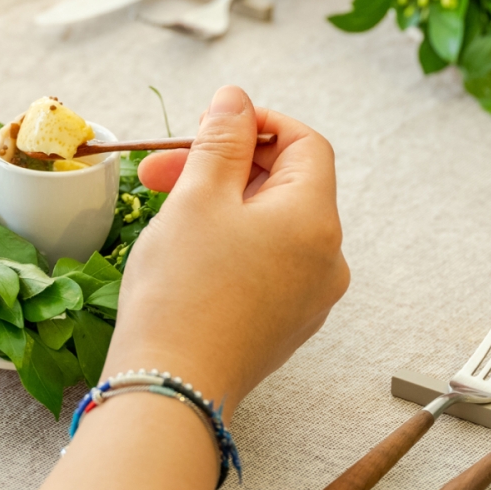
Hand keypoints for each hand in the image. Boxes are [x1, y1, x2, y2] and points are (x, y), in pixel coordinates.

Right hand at [108, 86, 349, 414]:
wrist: (170, 389)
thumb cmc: (182, 294)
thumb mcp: (198, 197)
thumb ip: (221, 140)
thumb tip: (236, 100)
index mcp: (316, 222)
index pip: (306, 144)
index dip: (258, 123)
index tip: (211, 125)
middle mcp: (326, 261)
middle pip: (286, 184)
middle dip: (225, 164)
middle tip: (164, 167)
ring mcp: (308, 297)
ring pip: (271, 224)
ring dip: (222, 202)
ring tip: (164, 206)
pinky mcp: (282, 324)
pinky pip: (266, 262)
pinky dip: (230, 241)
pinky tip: (184, 247)